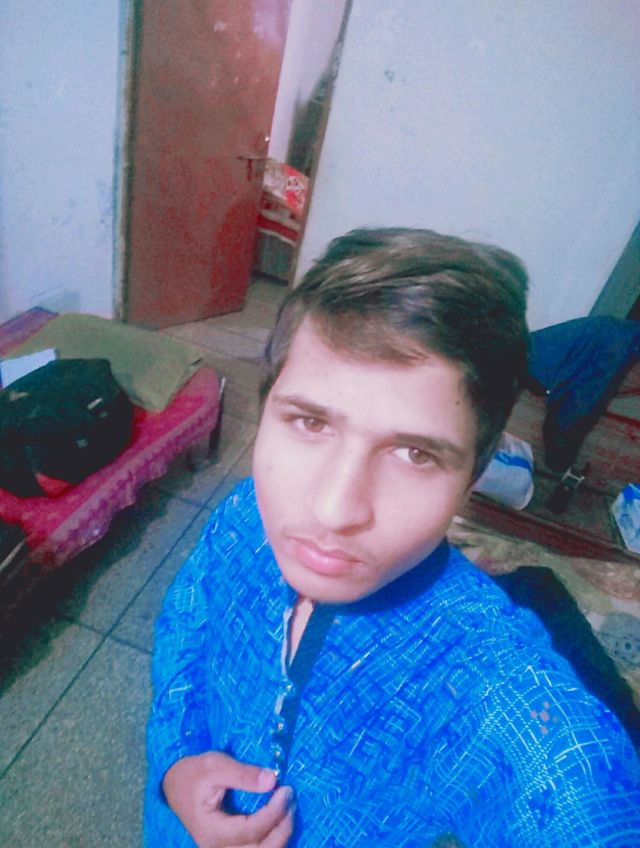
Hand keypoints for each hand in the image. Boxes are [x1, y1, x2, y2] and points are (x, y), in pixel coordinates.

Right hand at [163, 751, 293, 847]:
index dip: (274, 813)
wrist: (175, 786)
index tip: (286, 790)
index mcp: (212, 832)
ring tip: (289, 808)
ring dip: (281, 835)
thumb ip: (243, 774)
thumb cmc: (194, 773)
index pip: (251, 830)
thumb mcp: (215, 765)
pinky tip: (280, 818)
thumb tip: (273, 779)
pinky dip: (274, 838)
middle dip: (283, 827)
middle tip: (291, 799)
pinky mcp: (232, 847)